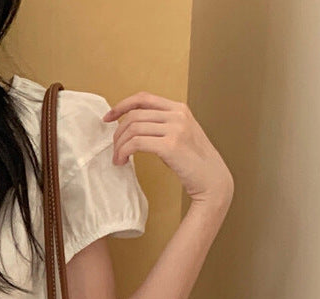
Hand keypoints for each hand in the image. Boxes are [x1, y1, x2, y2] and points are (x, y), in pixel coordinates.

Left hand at [103, 92, 232, 212]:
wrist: (212, 180)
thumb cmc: (193, 163)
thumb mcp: (179, 136)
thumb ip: (161, 127)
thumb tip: (133, 129)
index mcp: (179, 109)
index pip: (143, 98)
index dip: (122, 105)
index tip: (108, 118)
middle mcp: (177, 114)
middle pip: (134, 115)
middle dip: (118, 134)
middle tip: (114, 150)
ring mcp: (175, 128)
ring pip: (133, 129)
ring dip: (119, 146)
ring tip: (118, 159)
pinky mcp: (170, 145)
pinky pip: (136, 143)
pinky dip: (124, 152)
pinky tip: (123, 161)